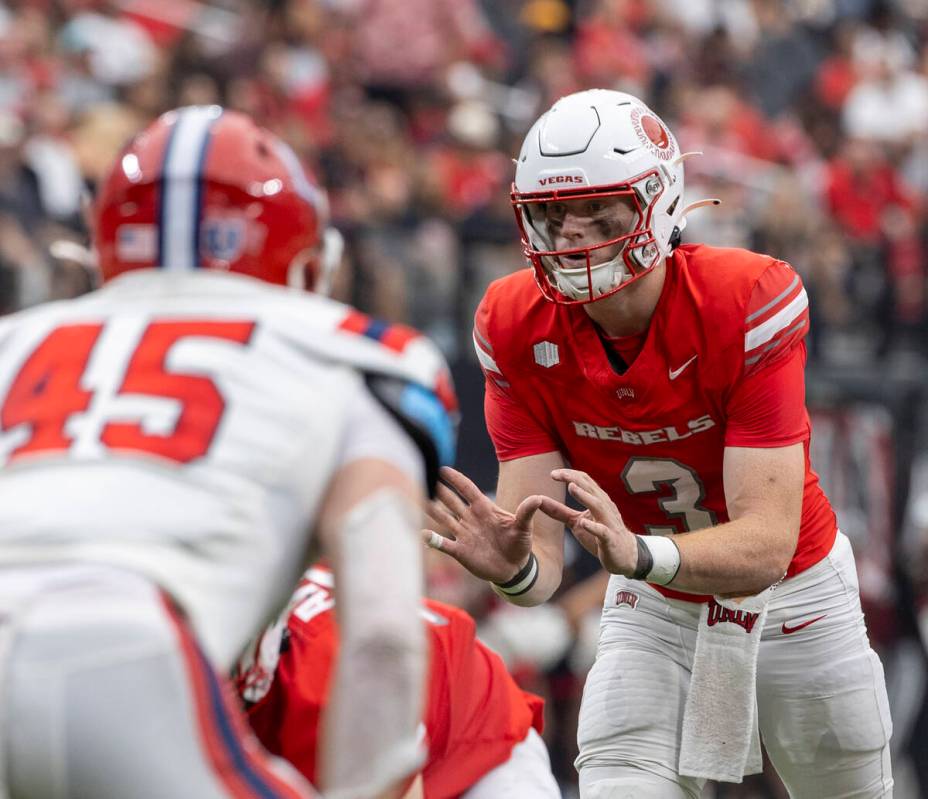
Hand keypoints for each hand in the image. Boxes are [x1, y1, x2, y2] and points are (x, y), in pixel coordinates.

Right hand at [424, 466, 545, 583]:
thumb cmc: (519, 543)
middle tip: (423, 476)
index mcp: (484, 508)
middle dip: (439, 489)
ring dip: (431, 509)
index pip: (467, 489)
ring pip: (443, 518)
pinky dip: (434, 540)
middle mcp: (470, 518)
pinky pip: (444, 544)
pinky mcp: (460, 551)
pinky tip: (423, 534)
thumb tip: (538, 498)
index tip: (443, 468)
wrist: (514, 568)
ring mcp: (464, 534)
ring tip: (418, 499)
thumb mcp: (524, 527)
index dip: (456, 479)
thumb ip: (526, 512)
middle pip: (451, 500)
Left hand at [531, 468, 637, 576]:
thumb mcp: (577, 521)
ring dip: (584, 496)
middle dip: (573, 479)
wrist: (626, 556)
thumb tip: (539, 500)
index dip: (569, 474)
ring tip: (571, 487)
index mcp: (597, 500)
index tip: (552, 473)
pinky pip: (602, 531)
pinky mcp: (610, 539)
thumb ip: (559, 511)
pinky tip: (583, 522)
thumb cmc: (600, 535)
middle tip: (556, 474)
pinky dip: (593, 526)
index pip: (584, 481)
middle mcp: (604, 507)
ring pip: (598, 505)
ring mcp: (609, 522)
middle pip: (590, 488)